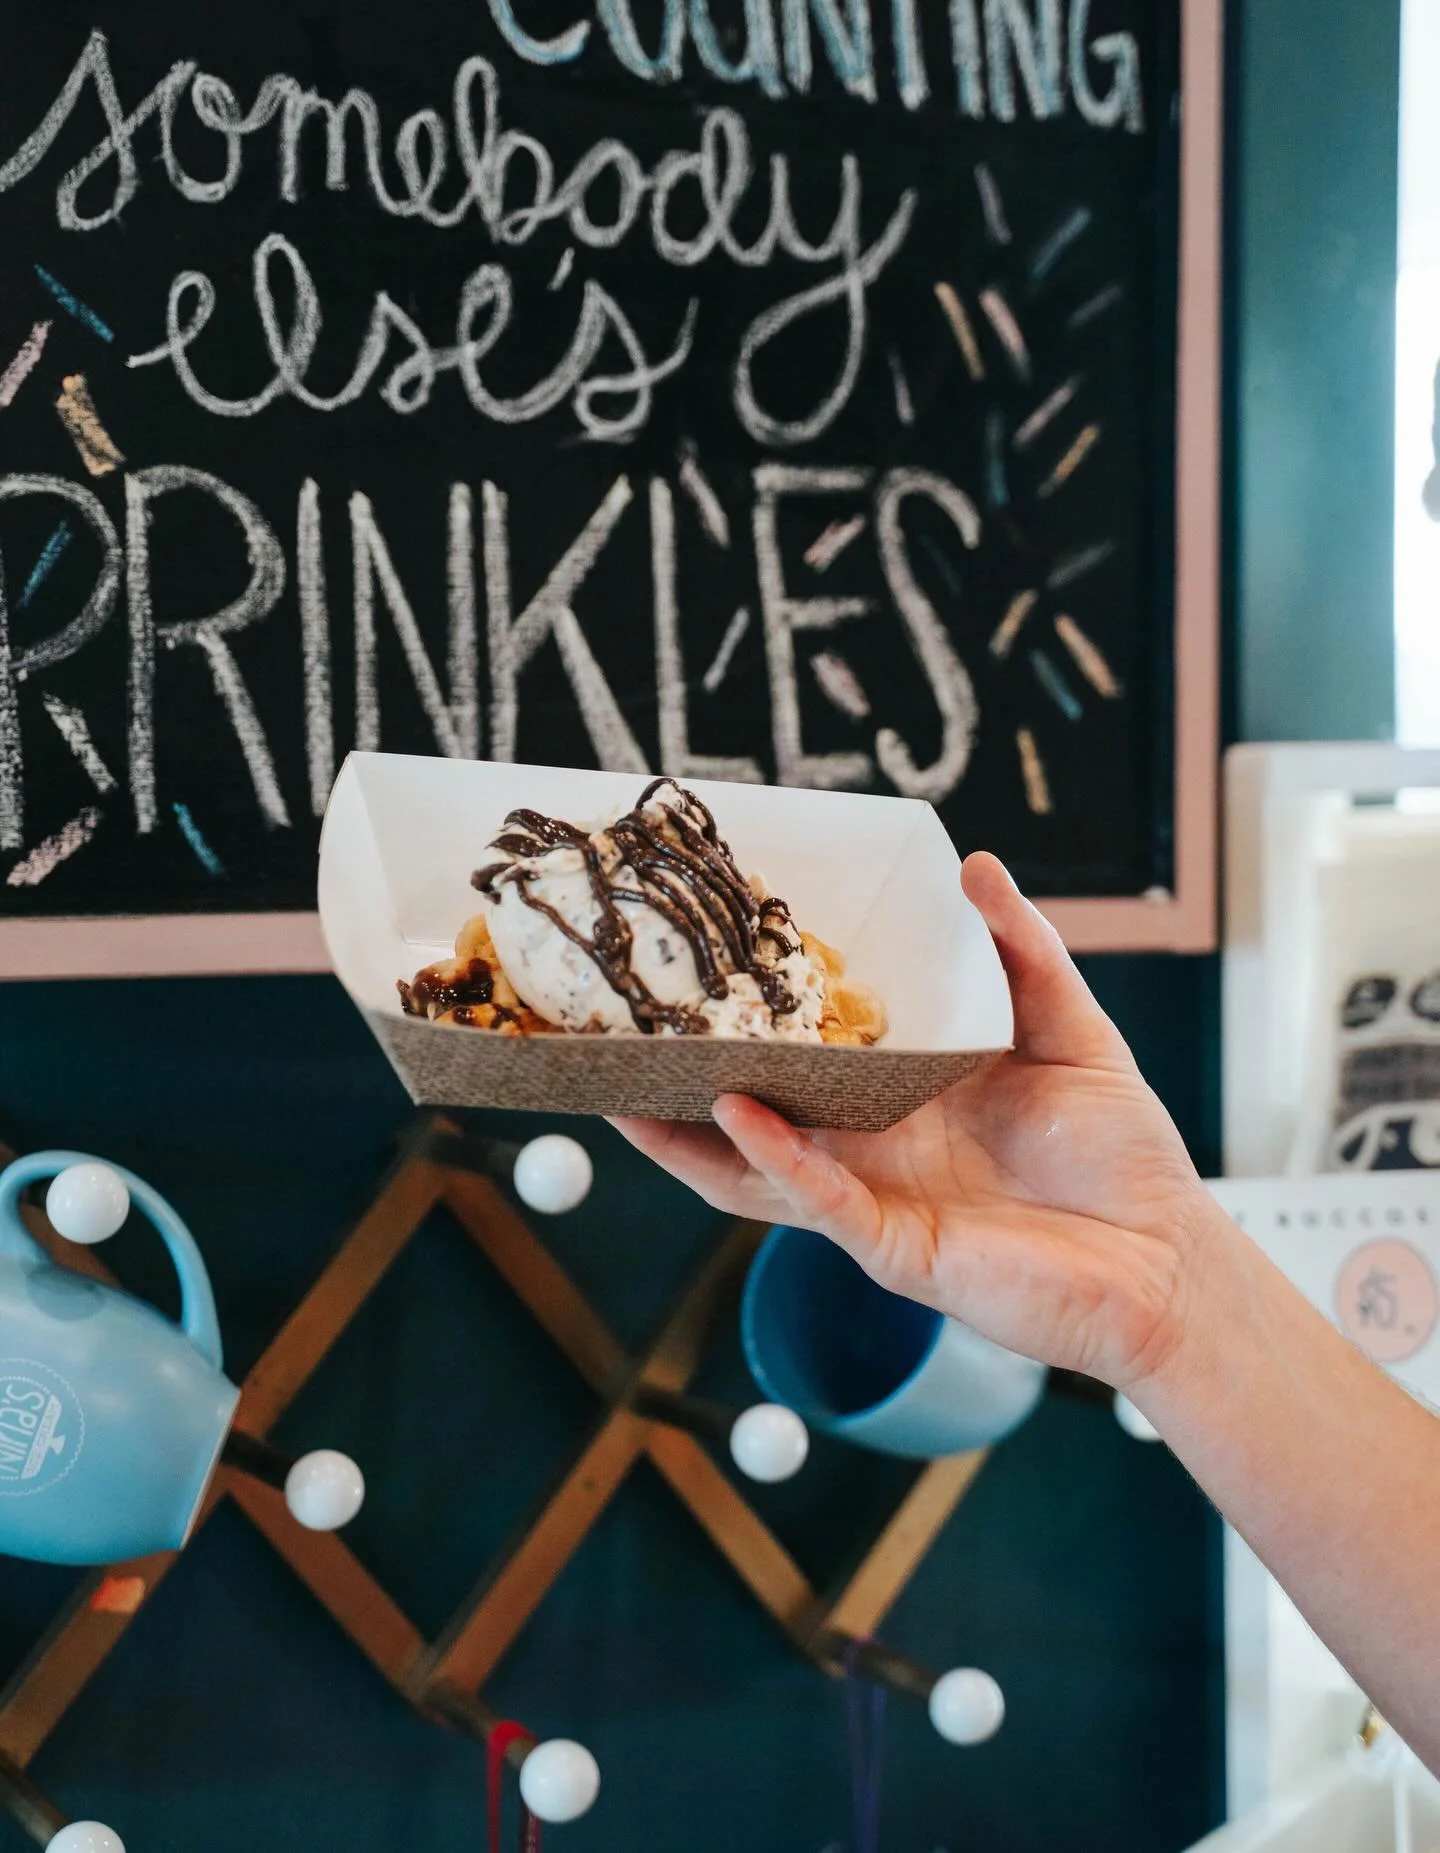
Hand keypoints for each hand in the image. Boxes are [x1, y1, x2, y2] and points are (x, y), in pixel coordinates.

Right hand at [611, 854, 1219, 1390]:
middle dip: (685, 1081)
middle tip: (625, 1030)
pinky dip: (773, 1156)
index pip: (809, 1056)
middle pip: (756, 1112)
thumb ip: (1020, 949)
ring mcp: (874, 1200)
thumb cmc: (1121, 1155)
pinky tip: (736, 1111)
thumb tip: (976, 866)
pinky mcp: (894, 1247)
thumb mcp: (1069, 1029)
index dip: (755, 1020)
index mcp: (903, 1099)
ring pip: (758, 1168)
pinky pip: (819, 1198)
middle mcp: (872, 1149)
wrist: (1168, 1259)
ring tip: (628, 1087)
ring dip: (690, 1133)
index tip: (702, 968)